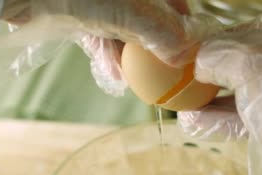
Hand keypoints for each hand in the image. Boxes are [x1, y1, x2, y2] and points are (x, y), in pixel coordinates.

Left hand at [1, 0, 205, 95]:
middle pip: (148, 19)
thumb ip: (162, 32)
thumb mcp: (131, 12)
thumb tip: (184, 55)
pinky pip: (99, 33)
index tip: (186, 54)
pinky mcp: (75, 9)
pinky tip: (112, 74)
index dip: (182, 27)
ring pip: (122, 29)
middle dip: (152, 50)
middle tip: (158, 75)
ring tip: (132, 80)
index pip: (173, 3)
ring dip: (128, 57)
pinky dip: (106, 53)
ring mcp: (99, 0)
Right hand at [178, 17, 261, 174]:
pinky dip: (219, 118)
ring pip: (243, 93)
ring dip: (212, 99)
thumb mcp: (247, 61)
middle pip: (244, 64)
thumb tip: (199, 64)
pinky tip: (193, 120)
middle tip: (185, 78)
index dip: (218, 40)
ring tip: (182, 102)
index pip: (249, 31)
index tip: (193, 52)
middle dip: (213, 73)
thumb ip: (217, 56)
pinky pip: (244, 118)